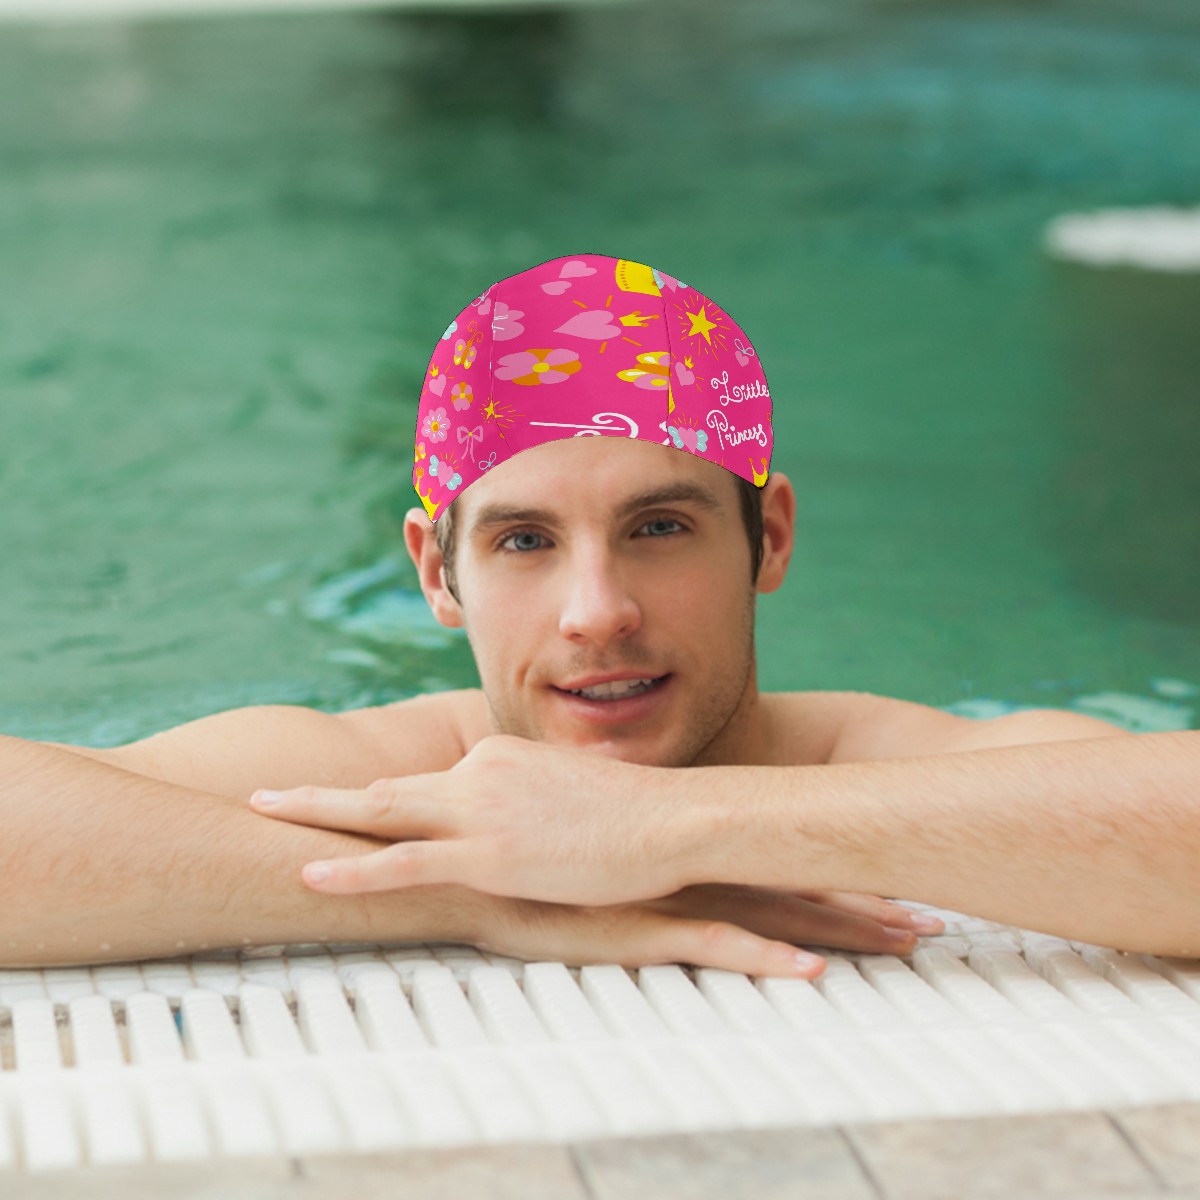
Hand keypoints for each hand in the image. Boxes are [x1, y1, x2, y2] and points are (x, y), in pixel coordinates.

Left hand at [251, 734, 694, 905]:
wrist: (673, 817)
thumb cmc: (634, 813)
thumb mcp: (573, 792)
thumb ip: (534, 796)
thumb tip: (526, 812)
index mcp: (496, 757)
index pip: (424, 781)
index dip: (377, 796)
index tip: (339, 802)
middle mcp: (477, 772)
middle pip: (384, 785)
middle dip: (319, 793)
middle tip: (264, 793)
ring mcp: (479, 811)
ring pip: (380, 813)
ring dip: (316, 817)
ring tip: (263, 816)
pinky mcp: (489, 855)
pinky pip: (405, 863)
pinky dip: (353, 871)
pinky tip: (310, 877)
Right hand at [473, 884, 938, 977]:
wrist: (468, 853)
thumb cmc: (527, 857)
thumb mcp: (590, 853)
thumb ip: (628, 849)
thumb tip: (651, 851)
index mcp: (685, 848)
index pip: (776, 857)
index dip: (835, 871)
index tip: (891, 882)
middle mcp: (690, 867)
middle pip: (796, 885)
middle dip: (866, 903)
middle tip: (930, 920)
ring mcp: (669, 897)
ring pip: (776, 913)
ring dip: (845, 928)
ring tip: (909, 941)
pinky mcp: (637, 928)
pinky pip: (715, 947)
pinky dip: (768, 960)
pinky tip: (814, 975)